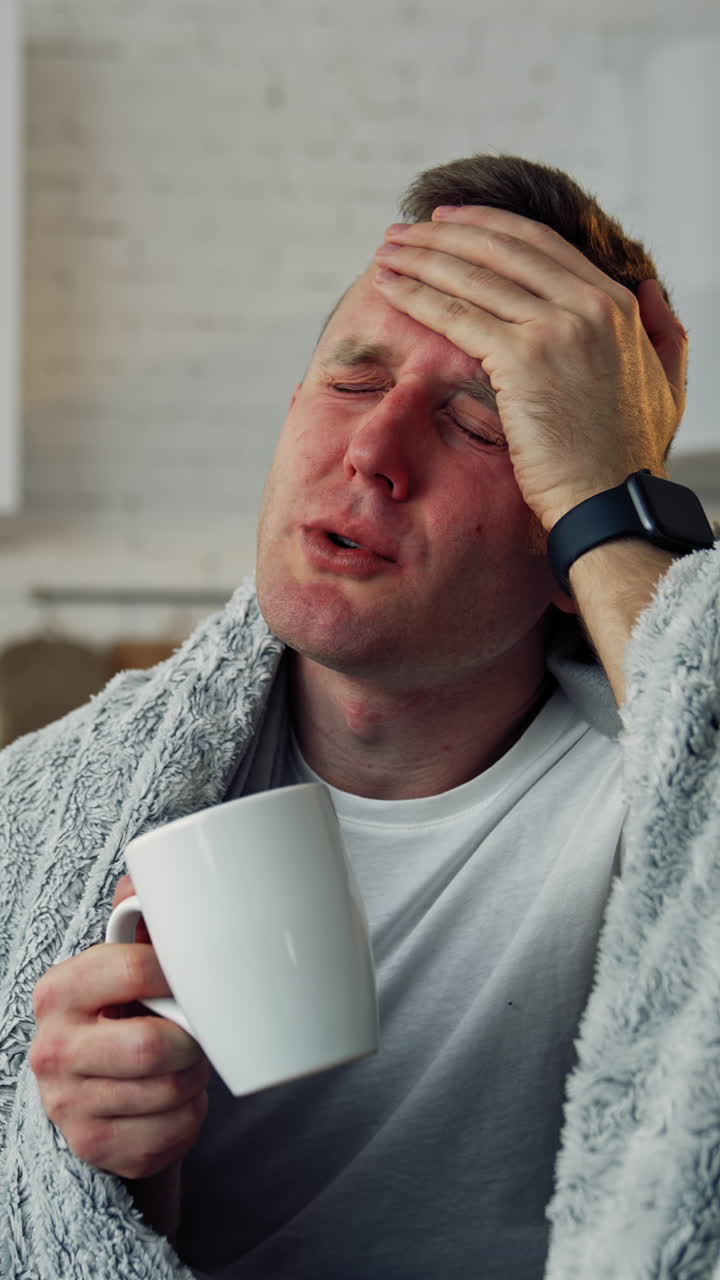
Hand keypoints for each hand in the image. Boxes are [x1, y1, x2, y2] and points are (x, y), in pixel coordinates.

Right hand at [30, 878, 209, 1181]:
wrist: (94, 1090)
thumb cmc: (120, 1011)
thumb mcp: (120, 961)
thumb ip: (137, 917)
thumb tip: (154, 877)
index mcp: (59, 990)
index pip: (133, 970)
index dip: (179, 973)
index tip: (194, 978)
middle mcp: (53, 1050)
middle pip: (153, 1047)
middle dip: (191, 1041)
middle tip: (196, 1033)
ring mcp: (68, 1106)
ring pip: (168, 1093)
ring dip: (194, 1079)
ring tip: (186, 1063)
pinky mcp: (95, 1148)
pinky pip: (169, 1136)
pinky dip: (189, 1118)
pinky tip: (176, 1101)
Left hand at [374, 207, 687, 529]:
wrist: (612, 502)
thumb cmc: (628, 457)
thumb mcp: (665, 382)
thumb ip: (661, 330)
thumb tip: (647, 291)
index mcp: (617, 303)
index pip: (540, 243)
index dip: (487, 225)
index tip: (447, 222)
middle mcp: (590, 305)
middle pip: (500, 248)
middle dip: (442, 234)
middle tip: (401, 232)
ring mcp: (558, 329)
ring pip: (473, 276)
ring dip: (421, 259)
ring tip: (385, 253)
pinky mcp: (525, 360)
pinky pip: (458, 316)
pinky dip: (419, 296)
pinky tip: (391, 288)